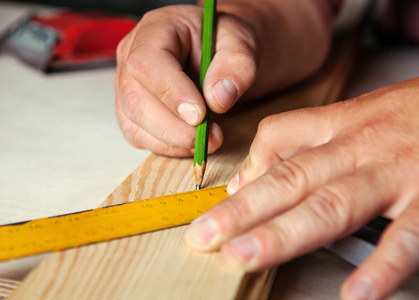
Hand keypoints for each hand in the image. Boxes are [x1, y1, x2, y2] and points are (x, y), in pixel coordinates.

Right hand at [115, 1, 332, 155]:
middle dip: (174, 128)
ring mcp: (127, 85)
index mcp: (156, 29)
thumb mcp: (243, 42)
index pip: (147, 62)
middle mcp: (132, 56)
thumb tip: (218, 99)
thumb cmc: (226, 44)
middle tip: (212, 138)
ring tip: (208, 141)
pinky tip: (193, 143)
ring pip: (134, 124)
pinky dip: (168, 147)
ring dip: (172, 141)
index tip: (201, 115)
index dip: (171, 93)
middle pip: (136, 100)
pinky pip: (140, 137)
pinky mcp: (132, 111)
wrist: (221, 54)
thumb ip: (237, 64)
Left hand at [185, 78, 418, 299]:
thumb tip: (249, 175)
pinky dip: (383, 265)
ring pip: (330, 205)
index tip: (213, 209)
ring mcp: (393, 174)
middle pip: (291, 179)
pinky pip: (407, 237)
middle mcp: (357, 148)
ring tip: (246, 257)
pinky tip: (357, 294)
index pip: (276, 140)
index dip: (243, 174)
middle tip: (205, 237)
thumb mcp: (350, 115)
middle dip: (244, 211)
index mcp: (337, 126)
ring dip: (285, 234)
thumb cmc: (406, 115)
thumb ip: (297, 140)